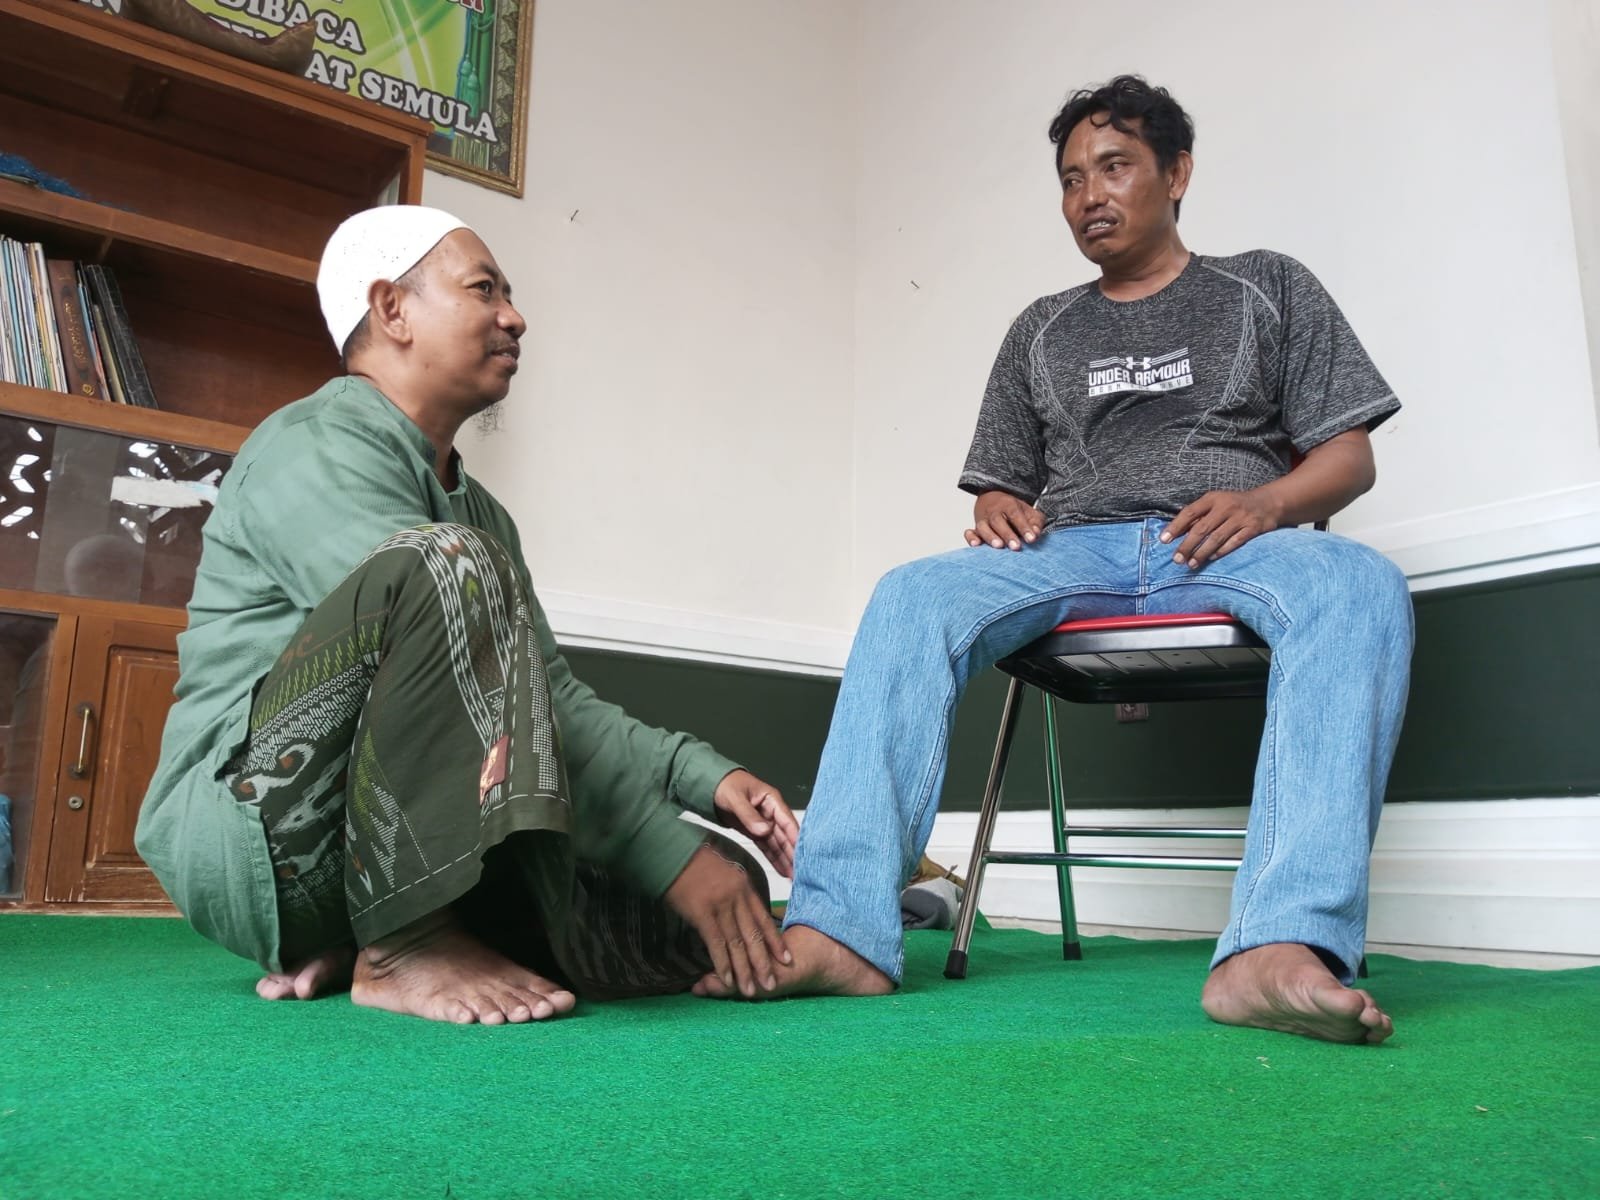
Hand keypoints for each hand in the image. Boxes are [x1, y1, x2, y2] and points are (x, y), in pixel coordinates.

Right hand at [664, 842, 789, 996]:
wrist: (670, 849)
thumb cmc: (691, 859)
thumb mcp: (722, 870)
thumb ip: (733, 889)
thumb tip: (737, 907)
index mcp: (743, 885)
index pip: (763, 919)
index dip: (775, 942)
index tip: (785, 959)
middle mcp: (737, 897)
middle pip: (754, 935)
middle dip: (764, 963)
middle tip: (771, 984)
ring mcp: (721, 905)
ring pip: (737, 943)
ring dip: (744, 970)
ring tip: (751, 990)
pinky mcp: (702, 912)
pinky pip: (716, 943)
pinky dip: (723, 964)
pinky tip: (728, 978)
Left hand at [713, 769, 797, 877]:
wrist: (712, 785)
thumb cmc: (726, 785)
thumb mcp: (736, 798)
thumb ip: (749, 815)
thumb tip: (765, 830)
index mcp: (772, 801)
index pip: (787, 822)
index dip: (795, 838)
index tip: (802, 855)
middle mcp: (772, 813)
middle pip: (785, 836)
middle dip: (793, 854)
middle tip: (800, 873)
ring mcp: (765, 823)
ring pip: (778, 844)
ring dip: (786, 860)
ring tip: (794, 877)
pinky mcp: (755, 832)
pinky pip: (767, 846)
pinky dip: (774, 858)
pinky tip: (783, 870)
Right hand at [964, 490, 1045, 549]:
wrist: (992, 499)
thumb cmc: (1014, 510)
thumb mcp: (1029, 512)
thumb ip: (1035, 522)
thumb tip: (1036, 533)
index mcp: (1008, 504)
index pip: (1015, 514)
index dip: (1023, 527)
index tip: (1031, 539)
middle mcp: (993, 512)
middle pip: (998, 521)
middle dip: (1007, 534)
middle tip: (1016, 547)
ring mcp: (983, 520)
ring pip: (983, 527)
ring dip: (990, 536)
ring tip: (998, 546)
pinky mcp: (974, 529)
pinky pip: (969, 532)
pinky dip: (971, 538)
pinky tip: (976, 545)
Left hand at [1161, 489, 1283, 568]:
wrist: (1267, 503)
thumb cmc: (1234, 505)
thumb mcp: (1216, 503)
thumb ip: (1198, 516)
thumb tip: (1174, 533)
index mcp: (1213, 498)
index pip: (1190, 512)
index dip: (1175, 527)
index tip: (1164, 540)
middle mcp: (1226, 506)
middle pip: (1202, 528)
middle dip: (1187, 545)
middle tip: (1177, 559)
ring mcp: (1240, 517)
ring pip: (1216, 538)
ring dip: (1202, 553)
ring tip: (1191, 564)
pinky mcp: (1252, 528)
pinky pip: (1234, 542)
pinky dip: (1221, 551)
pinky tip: (1211, 559)